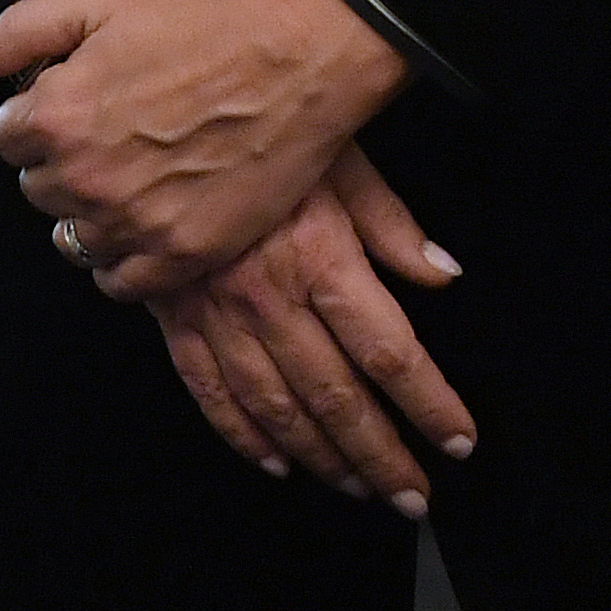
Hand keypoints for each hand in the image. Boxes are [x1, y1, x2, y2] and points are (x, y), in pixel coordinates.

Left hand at [0, 0, 409, 299]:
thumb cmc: (200, 24)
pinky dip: (121, 260)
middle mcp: (85, 179)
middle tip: (108, 138)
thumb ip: (17, 32)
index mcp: (56, 117)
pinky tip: (142, 227)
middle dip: (61, 164)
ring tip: (128, 181)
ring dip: (89, 213)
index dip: (36, 118)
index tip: (72, 104)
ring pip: (72, 239)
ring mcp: (134, 224)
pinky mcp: (183, 255)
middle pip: (37, 190)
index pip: (6, 140)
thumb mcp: (97, 3)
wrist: (295, 62)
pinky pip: (120, 282)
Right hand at [146, 148, 472, 517]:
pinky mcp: (172, 313)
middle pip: (337, 396)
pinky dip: (242, 435)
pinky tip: (275, 463)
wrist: (151, 113)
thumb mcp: (338, 157)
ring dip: (321, 456)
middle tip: (414, 497)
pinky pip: (208, 389)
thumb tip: (444, 276)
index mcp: (318, 257)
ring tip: (359, 488)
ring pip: (276, 406)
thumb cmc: (260, 127)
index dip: (429, 404)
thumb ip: (391, 224)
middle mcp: (268, 297)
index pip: (389, 352)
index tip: (459, 441)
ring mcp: (215, 311)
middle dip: (381, 455)